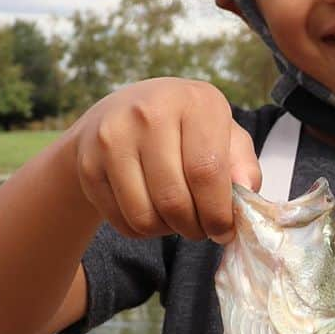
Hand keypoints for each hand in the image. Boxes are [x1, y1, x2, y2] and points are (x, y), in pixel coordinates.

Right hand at [69, 77, 260, 242]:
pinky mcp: (89, 162)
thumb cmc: (188, 130)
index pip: (207, 173)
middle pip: (175, 200)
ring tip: (177, 218)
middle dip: (194, 228)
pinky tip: (152, 210)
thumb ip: (243, 166)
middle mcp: (150, 112)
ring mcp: (113, 136)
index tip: (224, 230)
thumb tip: (245, 196)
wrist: (122, 113)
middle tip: (200, 229)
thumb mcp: (225, 136)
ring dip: (167, 231)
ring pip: (145, 217)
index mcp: (196, 102)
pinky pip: (122, 220)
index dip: (218, 213)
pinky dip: (142, 230)